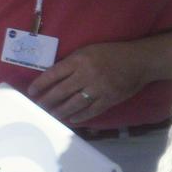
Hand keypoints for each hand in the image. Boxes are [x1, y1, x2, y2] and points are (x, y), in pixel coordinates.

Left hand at [27, 41, 148, 124]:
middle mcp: (87, 75)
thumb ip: (72, 63)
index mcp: (79, 61)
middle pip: (61, 91)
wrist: (139, 61)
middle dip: (47, 100)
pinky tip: (71, 119)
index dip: (41, 83)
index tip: (31, 91)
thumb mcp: (87, 51)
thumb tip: (53, 76)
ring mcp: (98, 89)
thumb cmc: (111, 53)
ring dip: (60, 111)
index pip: (54, 73)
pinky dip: (80, 116)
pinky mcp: (109, 99)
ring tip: (50, 115)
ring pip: (74, 103)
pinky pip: (91, 111)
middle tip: (37, 107)